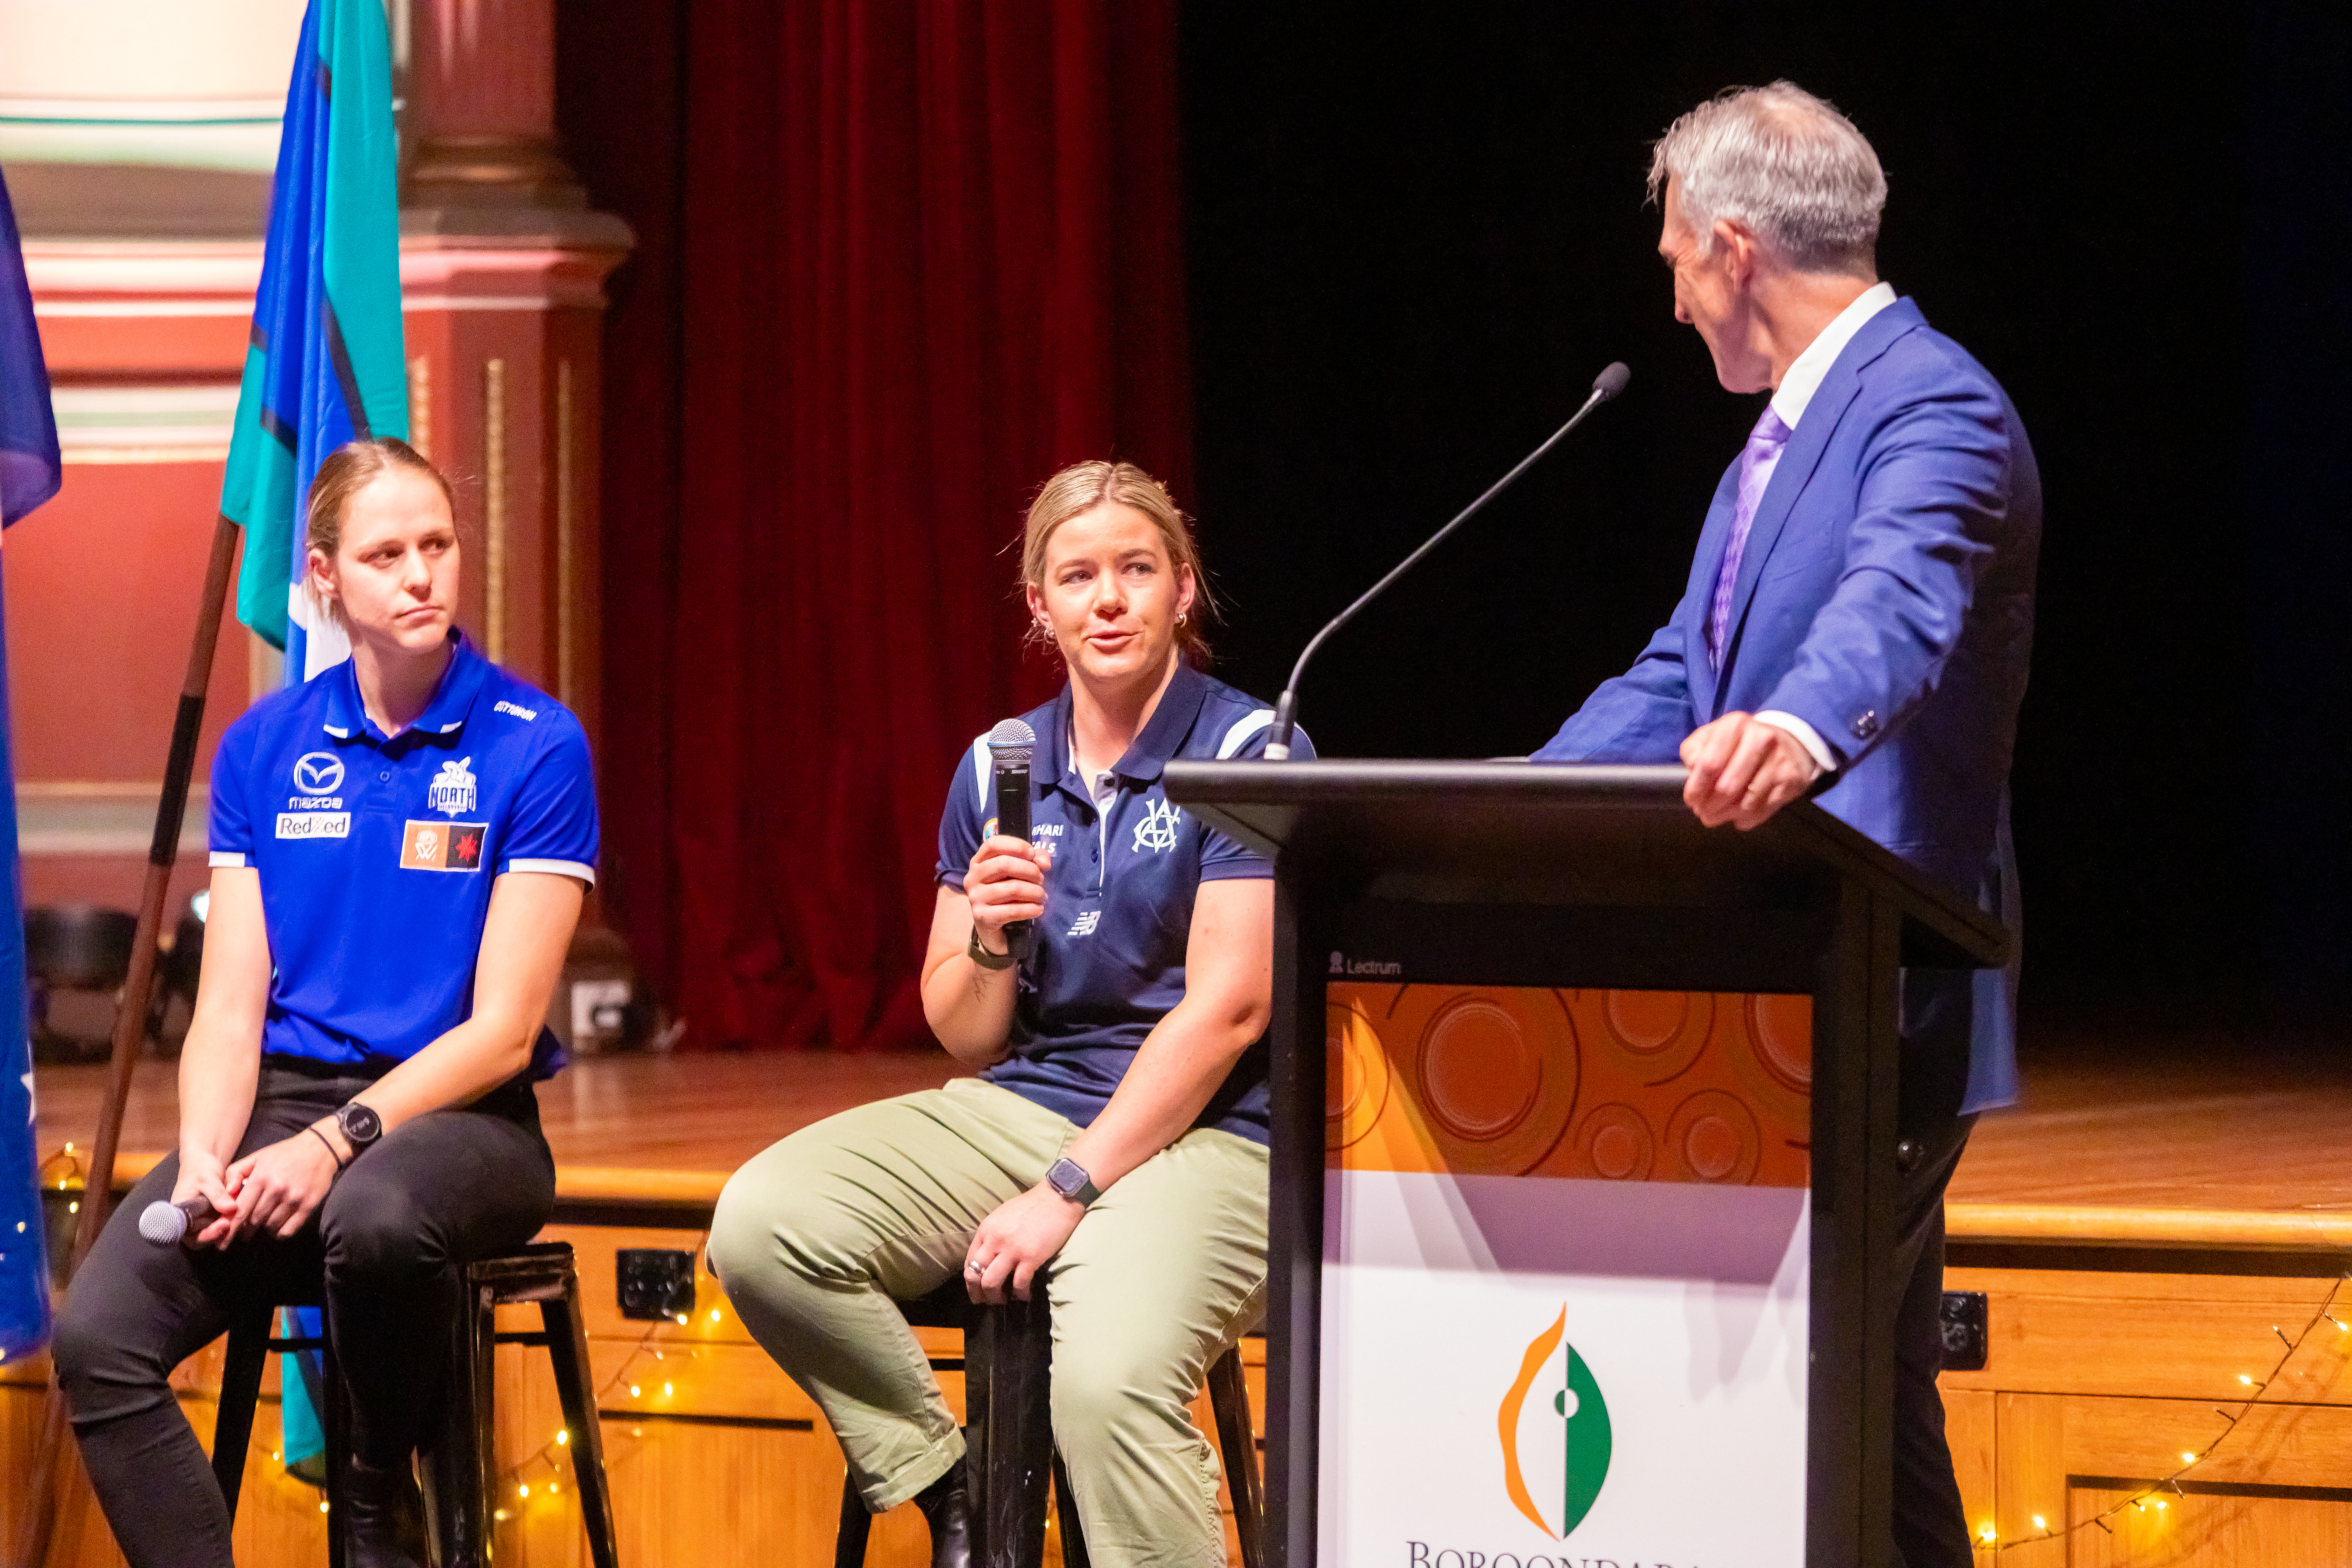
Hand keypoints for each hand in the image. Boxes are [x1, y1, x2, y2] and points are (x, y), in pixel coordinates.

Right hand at [171, 1151, 240, 1248]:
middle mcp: (188, 1221)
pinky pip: (220, 1226)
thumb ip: (217, 1193)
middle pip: (201, 1239)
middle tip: (232, 1223)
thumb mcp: (208, 1178)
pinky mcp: (212, 1218)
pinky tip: (241, 1213)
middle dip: (218, 1234)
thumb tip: (231, 1208)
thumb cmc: (200, 1168)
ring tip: (238, 1218)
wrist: (204, 1163)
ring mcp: (200, 1220)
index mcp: (179, 1213)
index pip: (189, 1235)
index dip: (205, 1235)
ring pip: (212, 1235)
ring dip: (226, 1230)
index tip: (223, 1225)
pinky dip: (230, 1222)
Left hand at [222, 1126, 342, 1241]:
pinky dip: (280, 1233)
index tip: (224, 1239)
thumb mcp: (257, 1156)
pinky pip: (289, 1229)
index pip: (240, 1210)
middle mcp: (276, 1189)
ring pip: (270, 1226)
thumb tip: (227, 1193)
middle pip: (254, 1221)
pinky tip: (278, 1227)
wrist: (320, 1148)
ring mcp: (294, 1198)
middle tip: (246, 1231)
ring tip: (265, 1223)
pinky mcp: (308, 1205)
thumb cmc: (285, 1153)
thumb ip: (236, 1172)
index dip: (231, 1227)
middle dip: (247, 1229)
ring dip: (265, 1229)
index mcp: (261, 1177)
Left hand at [963, 1184, 1084, 1302]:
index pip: (969, 1261)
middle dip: (977, 1293)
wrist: (1058, 1197)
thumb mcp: (1003, 1216)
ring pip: (991, 1282)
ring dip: (995, 1297)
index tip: (977, 1289)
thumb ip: (993, 1234)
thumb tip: (989, 1256)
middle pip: (974, 1274)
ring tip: (1004, 1301)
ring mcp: (1012, 1249)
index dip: (971, 1280)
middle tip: (986, 1301)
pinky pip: (1019, 1283)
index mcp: (986, 1229)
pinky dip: (1020, 1294)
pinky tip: (1024, 1296)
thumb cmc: (1033, 1205)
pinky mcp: (1031, 1257)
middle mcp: (995, 1240)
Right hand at [964, 835, 1051, 946]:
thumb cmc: (1007, 894)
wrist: (993, 927)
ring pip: (1012, 888)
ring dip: (1034, 892)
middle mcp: (972, 877)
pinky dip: (1030, 909)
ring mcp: (975, 898)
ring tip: (1042, 896)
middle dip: (1030, 870)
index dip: (1016, 845)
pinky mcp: (982, 917)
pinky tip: (1038, 910)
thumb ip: (1034, 860)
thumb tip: (1044, 862)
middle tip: (1041, 880)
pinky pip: (1012, 910)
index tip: (1032, 854)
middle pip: (1003, 864)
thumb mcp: (1018, 874)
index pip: (993, 844)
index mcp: (978, 862)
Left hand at [1681, 712, 1820, 830]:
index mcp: (1735, 725)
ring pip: (1746, 803)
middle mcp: (1760, 739)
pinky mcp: (1791, 779)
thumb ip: (1694, 751)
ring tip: (1718, 816)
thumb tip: (1693, 770)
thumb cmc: (1740, 742)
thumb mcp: (1711, 736)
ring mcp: (1779, 760)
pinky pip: (1763, 810)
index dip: (1696, 788)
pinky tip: (1739, 817)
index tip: (1691, 800)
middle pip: (1727, 787)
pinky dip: (1747, 819)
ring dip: (1727, 815)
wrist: (1787, 741)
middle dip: (1710, 806)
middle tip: (1703, 813)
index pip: (1709, 764)